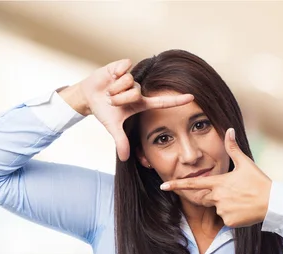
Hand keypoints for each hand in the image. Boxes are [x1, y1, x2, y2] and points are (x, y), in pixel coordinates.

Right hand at [76, 59, 193, 160]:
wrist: (89, 97)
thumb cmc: (104, 112)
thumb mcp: (112, 127)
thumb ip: (121, 141)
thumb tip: (124, 158)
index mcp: (141, 104)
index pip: (163, 102)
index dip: (177, 100)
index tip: (192, 97)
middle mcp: (139, 90)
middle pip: (135, 93)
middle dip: (120, 99)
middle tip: (111, 102)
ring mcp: (131, 78)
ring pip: (128, 81)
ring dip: (115, 89)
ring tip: (109, 92)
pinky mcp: (123, 66)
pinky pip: (124, 68)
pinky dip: (115, 74)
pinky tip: (110, 76)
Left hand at [160, 128, 272, 226]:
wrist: (273, 203)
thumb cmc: (259, 182)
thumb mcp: (246, 163)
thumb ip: (233, 148)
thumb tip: (229, 129)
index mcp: (219, 182)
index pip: (193, 184)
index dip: (177, 185)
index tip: (163, 186)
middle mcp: (217, 197)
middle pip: (206, 197)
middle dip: (215, 195)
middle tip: (233, 192)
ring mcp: (223, 210)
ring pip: (218, 208)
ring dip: (227, 205)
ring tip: (243, 200)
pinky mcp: (229, 221)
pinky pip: (226, 218)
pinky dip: (234, 215)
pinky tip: (245, 210)